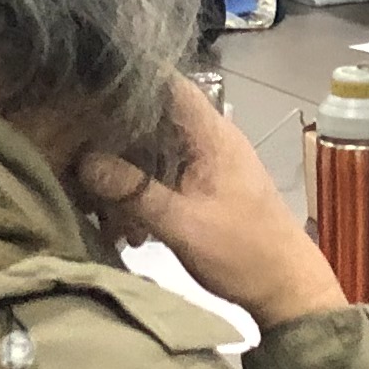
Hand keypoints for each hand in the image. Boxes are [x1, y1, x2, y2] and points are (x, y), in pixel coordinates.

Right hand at [82, 76, 345, 332]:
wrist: (288, 289)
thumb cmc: (244, 253)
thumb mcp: (184, 225)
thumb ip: (134, 191)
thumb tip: (84, 161)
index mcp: (212, 135)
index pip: (169, 84)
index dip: (129, 79)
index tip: (87, 89)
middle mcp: (209, 140)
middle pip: (151, 120)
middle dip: (113, 144)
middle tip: (80, 171)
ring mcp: (206, 164)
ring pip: (151, 154)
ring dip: (124, 181)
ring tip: (106, 218)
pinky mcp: (202, 188)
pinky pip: (161, 178)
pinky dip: (141, 198)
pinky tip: (127, 231)